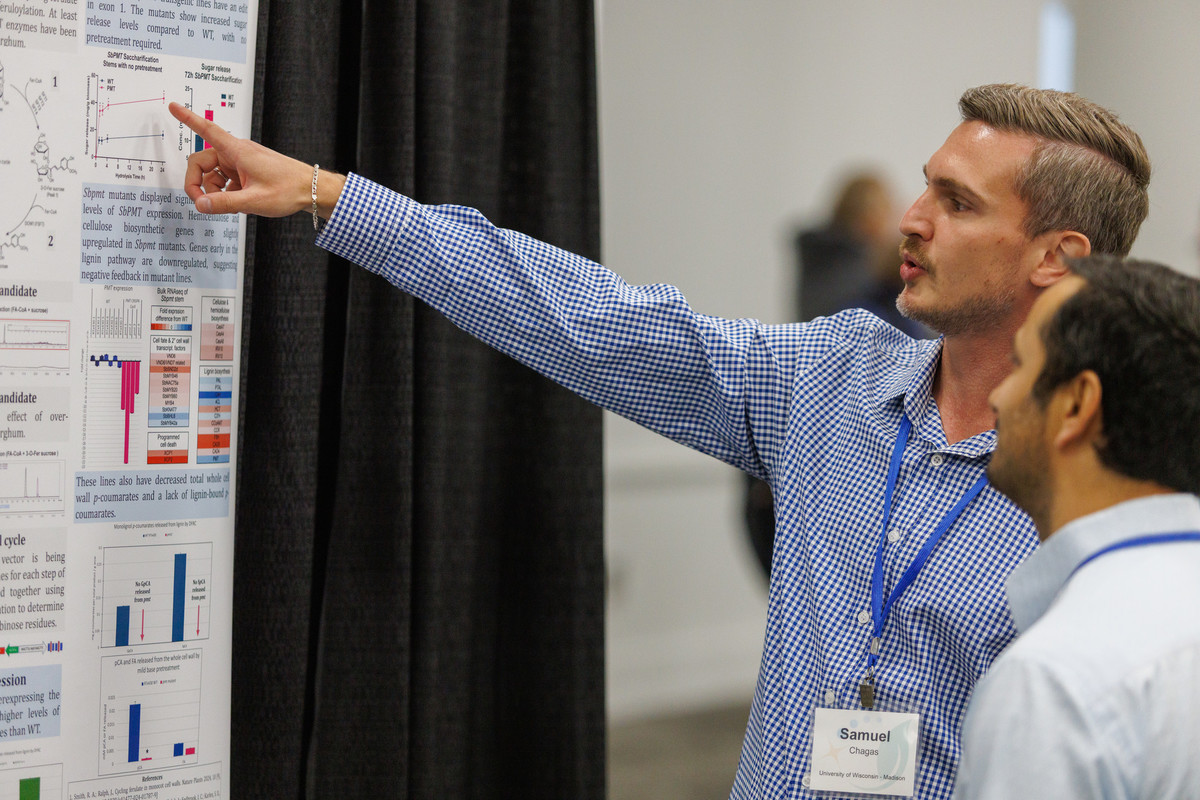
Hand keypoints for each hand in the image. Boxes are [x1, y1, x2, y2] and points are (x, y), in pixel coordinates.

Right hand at [168, 102, 343, 217]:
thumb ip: (224, 203)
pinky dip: (227, 192)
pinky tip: (239, 203)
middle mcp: (237, 153)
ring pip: (214, 175)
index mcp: (237, 151)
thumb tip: (200, 205)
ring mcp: (241, 162)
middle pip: (202, 162)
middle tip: (201, 203)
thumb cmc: (289, 189)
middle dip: (198, 183)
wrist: (311, 189)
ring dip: (215, 191)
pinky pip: (226, 180)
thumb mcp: (253, 201)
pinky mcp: (247, 171)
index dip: (188, 118)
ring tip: (232, 205)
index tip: (173, 107)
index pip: (207, 130)